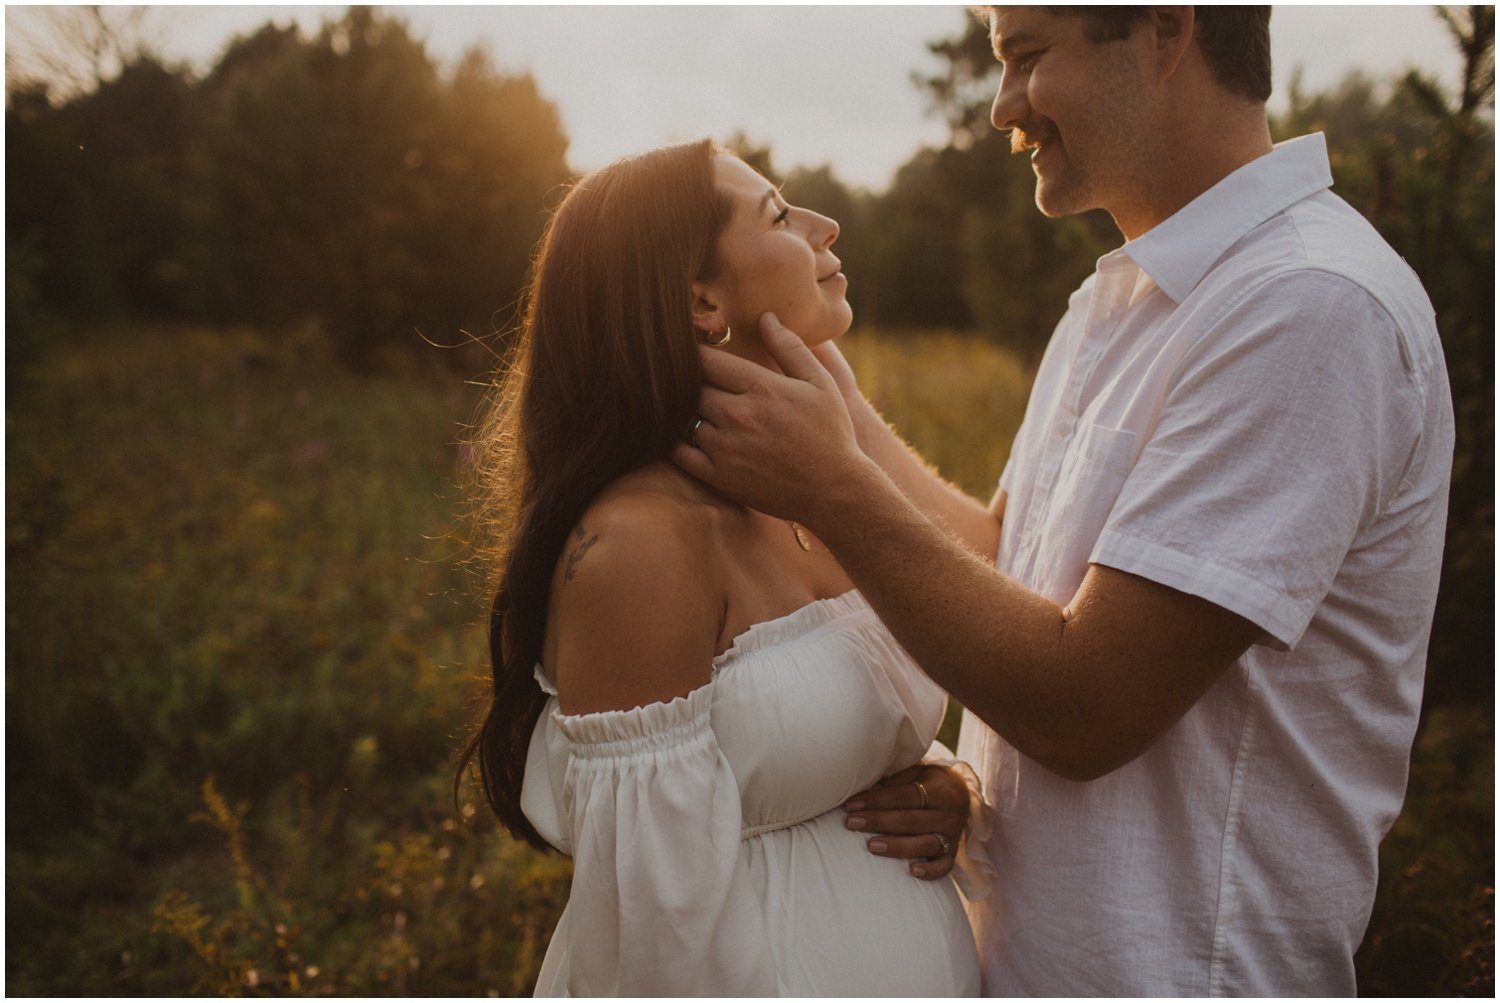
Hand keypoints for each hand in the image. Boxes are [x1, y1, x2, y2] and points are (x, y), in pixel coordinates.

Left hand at [673, 312, 866, 524]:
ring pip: (683, 418)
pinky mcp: (719, 477)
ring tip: (680, 403)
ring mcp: (725, 448)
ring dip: (682, 410)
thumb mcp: (820, 384)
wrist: (834, 491)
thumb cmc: (830, 433)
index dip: (694, 353)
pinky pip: (679, 453)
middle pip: (690, 386)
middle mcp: (738, 415)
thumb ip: (790, 348)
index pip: (708, 360)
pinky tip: (677, 433)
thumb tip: (765, 316)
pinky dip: (673, 440)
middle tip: (677, 376)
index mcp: (761, 387)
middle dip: (684, 380)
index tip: (689, 350)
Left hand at [844, 763, 968, 880]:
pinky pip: (944, 866)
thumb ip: (894, 782)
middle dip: (878, 821)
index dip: (877, 800)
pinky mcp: (953, 853)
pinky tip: (912, 871)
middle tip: (852, 823)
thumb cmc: (928, 782)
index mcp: (939, 790)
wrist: (962, 794)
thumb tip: (862, 790)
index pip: (904, 796)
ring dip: (897, 846)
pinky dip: (931, 871)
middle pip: (910, 820)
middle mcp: (948, 814)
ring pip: (924, 844)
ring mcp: (952, 835)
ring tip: (871, 846)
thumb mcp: (916, 772)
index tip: (852, 805)